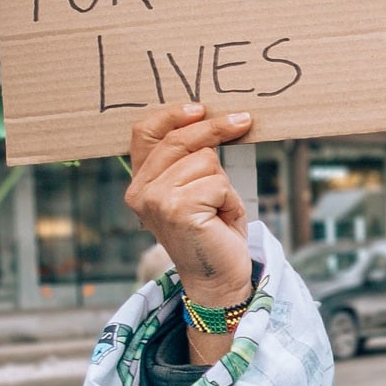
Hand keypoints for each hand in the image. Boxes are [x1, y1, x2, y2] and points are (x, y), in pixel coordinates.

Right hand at [123, 105, 254, 308]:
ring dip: (223, 183)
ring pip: (205, 160)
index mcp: (141, 182)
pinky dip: (230, 200)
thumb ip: (191, 160)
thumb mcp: (198, 188)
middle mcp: (141, 191)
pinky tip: (222, 220)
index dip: (172, 115)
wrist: (218, 277)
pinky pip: (218, 183)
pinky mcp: (177, 209)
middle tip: (244, 121)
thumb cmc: (213, 232)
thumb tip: (210, 118)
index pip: (145, 133)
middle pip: (180, 139)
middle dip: (216, 128)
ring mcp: (156, 200)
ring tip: (219, 209)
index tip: (201, 108)